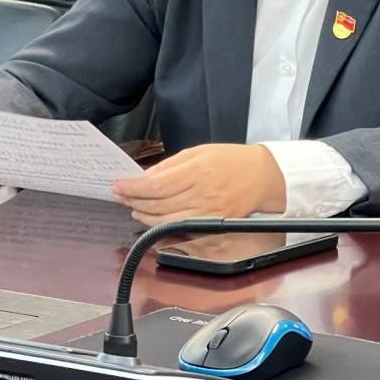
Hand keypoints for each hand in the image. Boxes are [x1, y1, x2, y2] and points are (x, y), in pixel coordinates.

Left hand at [113, 144, 285, 224]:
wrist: (262, 176)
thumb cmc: (231, 159)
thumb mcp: (199, 151)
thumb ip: (171, 165)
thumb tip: (146, 177)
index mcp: (197, 170)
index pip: (156, 185)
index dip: (133, 188)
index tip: (117, 185)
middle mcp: (201, 194)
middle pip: (157, 204)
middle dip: (132, 200)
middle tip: (118, 195)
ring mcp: (207, 213)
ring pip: (165, 220)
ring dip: (143, 214)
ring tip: (132, 206)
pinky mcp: (211, 224)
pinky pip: (179, 228)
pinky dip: (160, 225)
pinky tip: (151, 217)